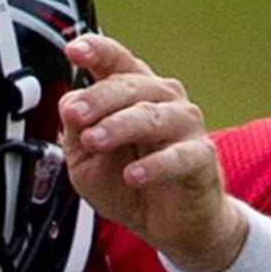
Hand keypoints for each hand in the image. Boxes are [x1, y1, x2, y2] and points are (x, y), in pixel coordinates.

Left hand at [57, 33, 244, 271]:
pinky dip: (155, 164)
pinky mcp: (200, 158)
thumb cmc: (127, 183)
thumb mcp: (85, 161)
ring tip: (96, 141)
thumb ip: (76, 133)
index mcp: (131, 95)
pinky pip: (180, 156)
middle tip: (76, 115)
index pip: (116, 63)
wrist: (168, 223)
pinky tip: (133, 174)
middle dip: (99, 98)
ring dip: (121, 126)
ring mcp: (185, 127)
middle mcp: (162, 101)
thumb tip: (70, 102)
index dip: (98, 51)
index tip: (74, 48)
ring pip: (153, 116)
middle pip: (131, 86)